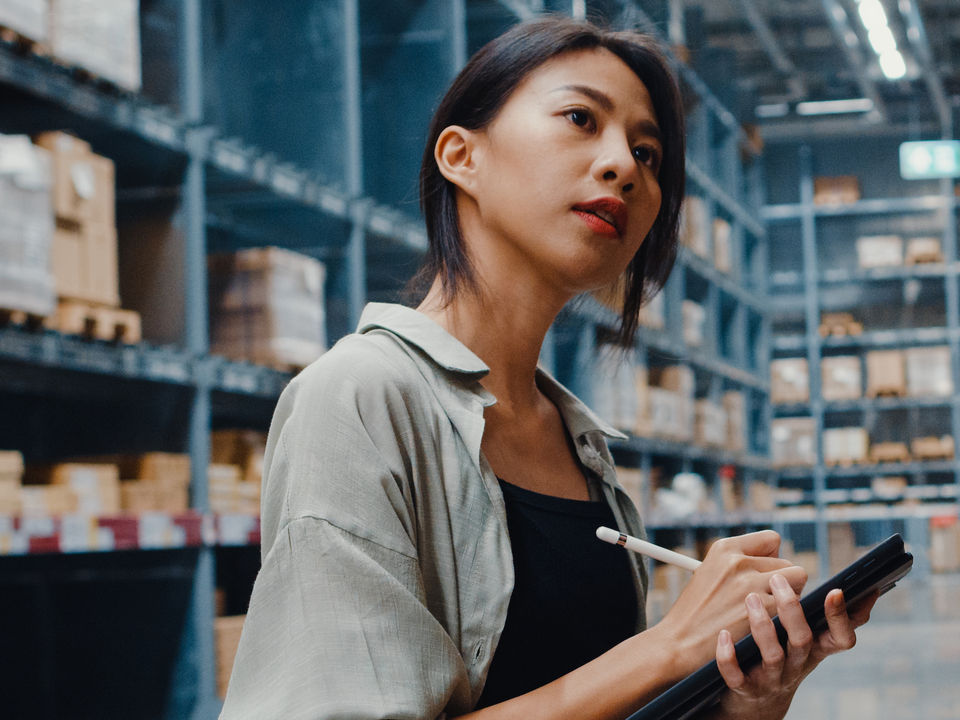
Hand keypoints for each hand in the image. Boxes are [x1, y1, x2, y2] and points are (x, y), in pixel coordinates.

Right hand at [657, 531, 807, 672]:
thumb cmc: (695, 613)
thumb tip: (775, 563)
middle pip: (787, 563)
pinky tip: (767, 628)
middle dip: (783, 583)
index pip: (771, 540)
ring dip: (789, 600)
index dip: (772, 559)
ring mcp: (751, 584)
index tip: (763, 576)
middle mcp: (738, 561)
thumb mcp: (709, 573)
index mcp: (724, 548)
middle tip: (766, 602)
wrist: (678, 644)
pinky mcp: (764, 610)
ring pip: (797, 582)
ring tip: (768, 614)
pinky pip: (794, 607)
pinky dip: (785, 619)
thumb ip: (740, 564)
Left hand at [709, 574, 878, 719]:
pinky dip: (730, 657)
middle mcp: (797, 665)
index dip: (840, 617)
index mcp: (816, 649)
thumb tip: (858, 585)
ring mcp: (772, 679)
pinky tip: (723, 635)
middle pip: (803, 639)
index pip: (841, 637)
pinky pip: (737, 677)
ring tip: (750, 597)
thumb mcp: (808, 638)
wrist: (756, 701)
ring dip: (762, 626)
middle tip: (776, 579)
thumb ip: (824, 613)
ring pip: (773, 655)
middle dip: (792, 610)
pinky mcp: (746, 689)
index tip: (835, 590)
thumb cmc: (783, 654)